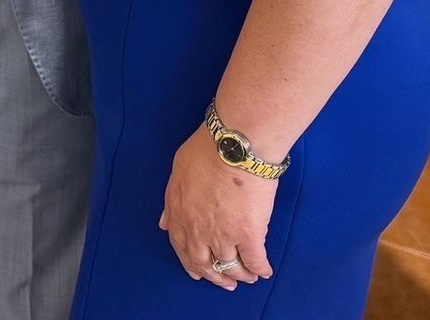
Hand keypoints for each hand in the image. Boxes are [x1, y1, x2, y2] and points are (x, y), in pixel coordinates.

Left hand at [159, 130, 276, 289]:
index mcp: (179, 213)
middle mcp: (198, 229)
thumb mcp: (178, 171)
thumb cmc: (206, 150)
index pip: (181, 247)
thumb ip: (172, 201)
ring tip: (247, 278)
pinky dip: (260, 269)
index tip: (198, 272)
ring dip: (240, 275)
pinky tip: (264, 272)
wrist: (233, 146)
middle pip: (204, 263)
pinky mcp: (248, 234)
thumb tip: (165, 223)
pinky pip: (255, 260)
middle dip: (215, 276)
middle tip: (226, 283)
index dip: (191, 263)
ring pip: (230, 265)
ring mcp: (223, 234)